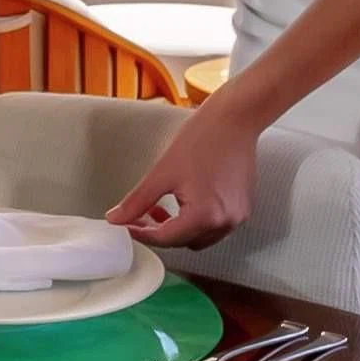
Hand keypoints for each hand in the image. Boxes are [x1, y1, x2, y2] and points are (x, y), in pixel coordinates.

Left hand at [107, 104, 257, 245]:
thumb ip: (137, 201)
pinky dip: (198, 220)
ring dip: (179, 229)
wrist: (235, 118)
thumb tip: (116, 218)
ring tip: (162, 209)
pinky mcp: (243, 207)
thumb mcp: (162, 172)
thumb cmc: (203, 138)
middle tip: (142, 216)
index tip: (127, 226)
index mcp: (204, 215)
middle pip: (184, 242)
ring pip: (200, 237)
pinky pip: (216, 225)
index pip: (165, 239)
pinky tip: (185, 202)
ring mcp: (238, 216)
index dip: (141, 233)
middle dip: (160, 232)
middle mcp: (225, 222)